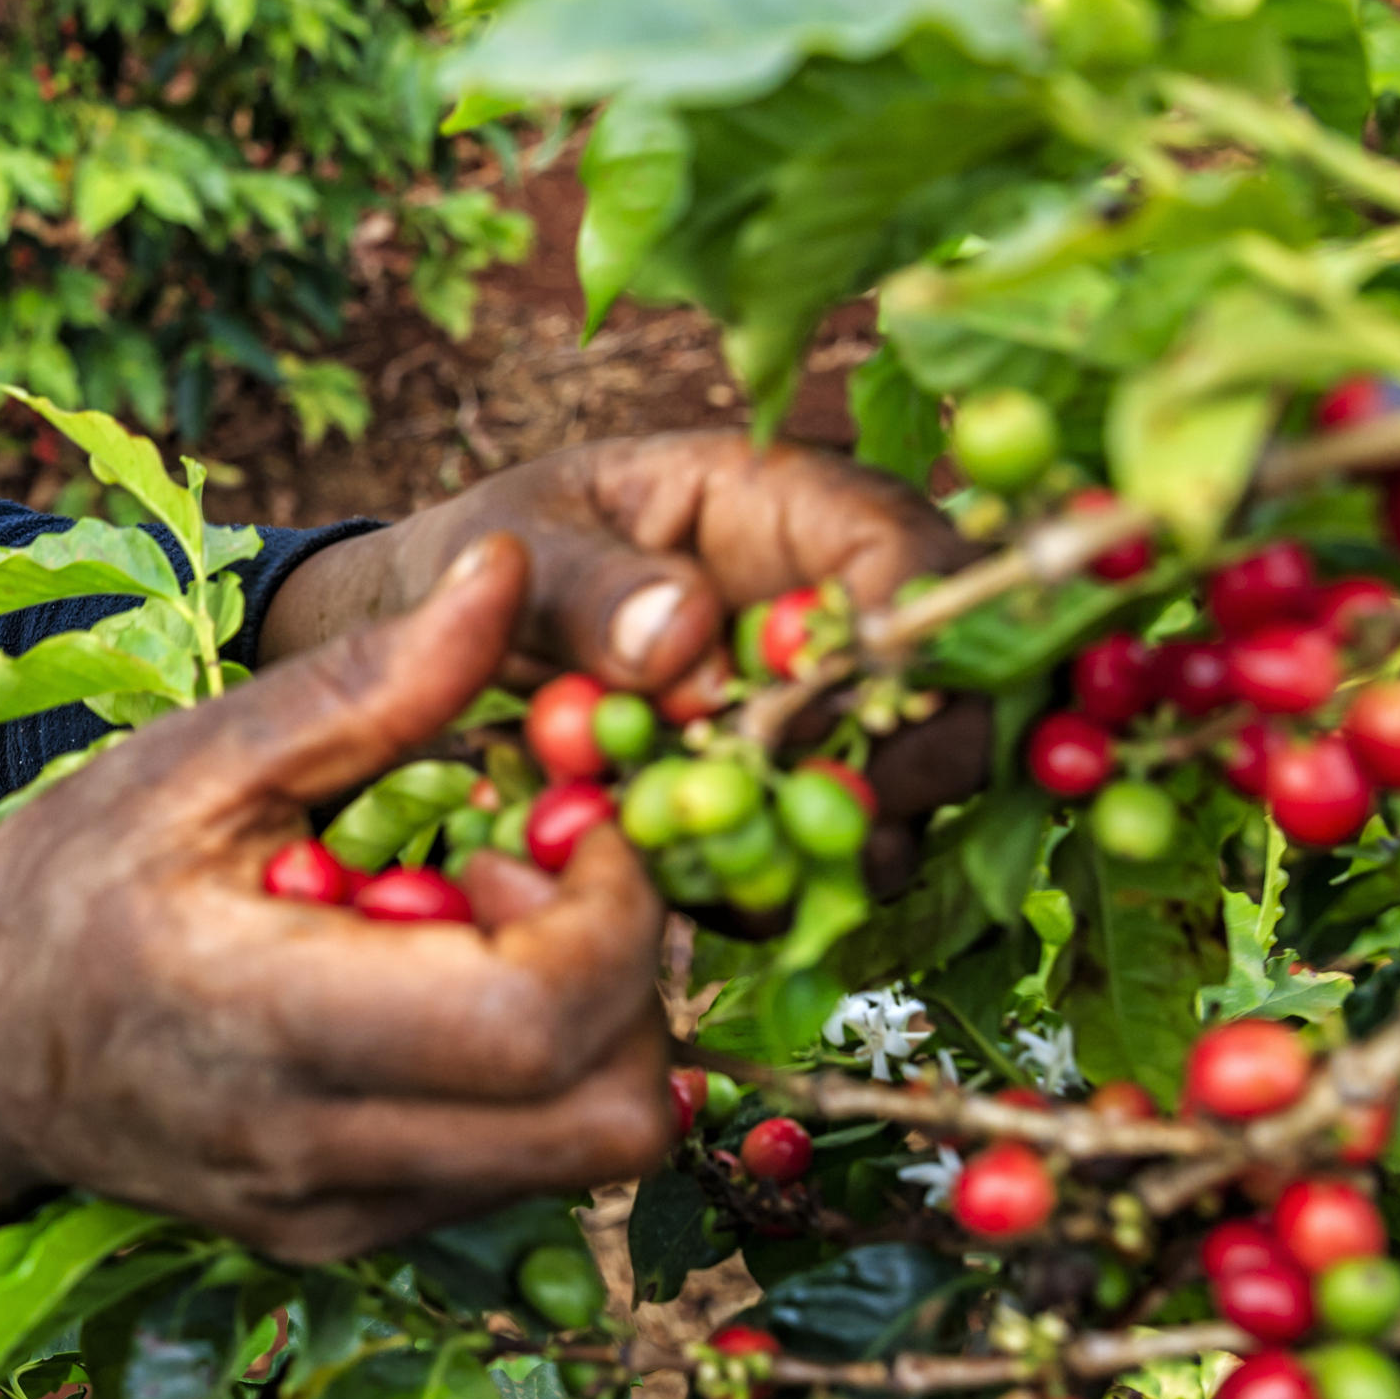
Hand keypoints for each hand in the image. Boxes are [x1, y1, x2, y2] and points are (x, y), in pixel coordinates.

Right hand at [0, 539, 676, 1371]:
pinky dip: (532, 1077)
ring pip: (585, 1157)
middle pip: (609, 1119)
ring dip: (593, 1030)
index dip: (611, 914)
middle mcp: (319, 1147)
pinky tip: (443, 987)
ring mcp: (343, 1214)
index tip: (571, 821)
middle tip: (544, 873)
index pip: (534, 1019)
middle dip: (631, 978)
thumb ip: (365, 682)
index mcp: (266, 1017)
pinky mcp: (353, 1241)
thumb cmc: (66, 883)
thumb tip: (512, 573)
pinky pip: (517, 1171)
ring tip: (488, 924)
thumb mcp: (194, 757)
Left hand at [261, 430, 989, 880]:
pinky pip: (824, 853)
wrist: (446, 630)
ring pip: (906, 788)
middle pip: (953, 687)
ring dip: (845, 842)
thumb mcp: (521, 542)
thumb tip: (683, 635)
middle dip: (906, 763)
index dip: (911, 635)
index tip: (845, 707)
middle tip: (823, 821)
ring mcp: (822, 707)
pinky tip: (707, 893)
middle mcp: (837, 606)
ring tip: (748, 868)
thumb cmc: (499, 551)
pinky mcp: (785, 790)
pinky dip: (782, 887)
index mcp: (790, 505)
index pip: (916, 554)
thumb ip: (590, 585)